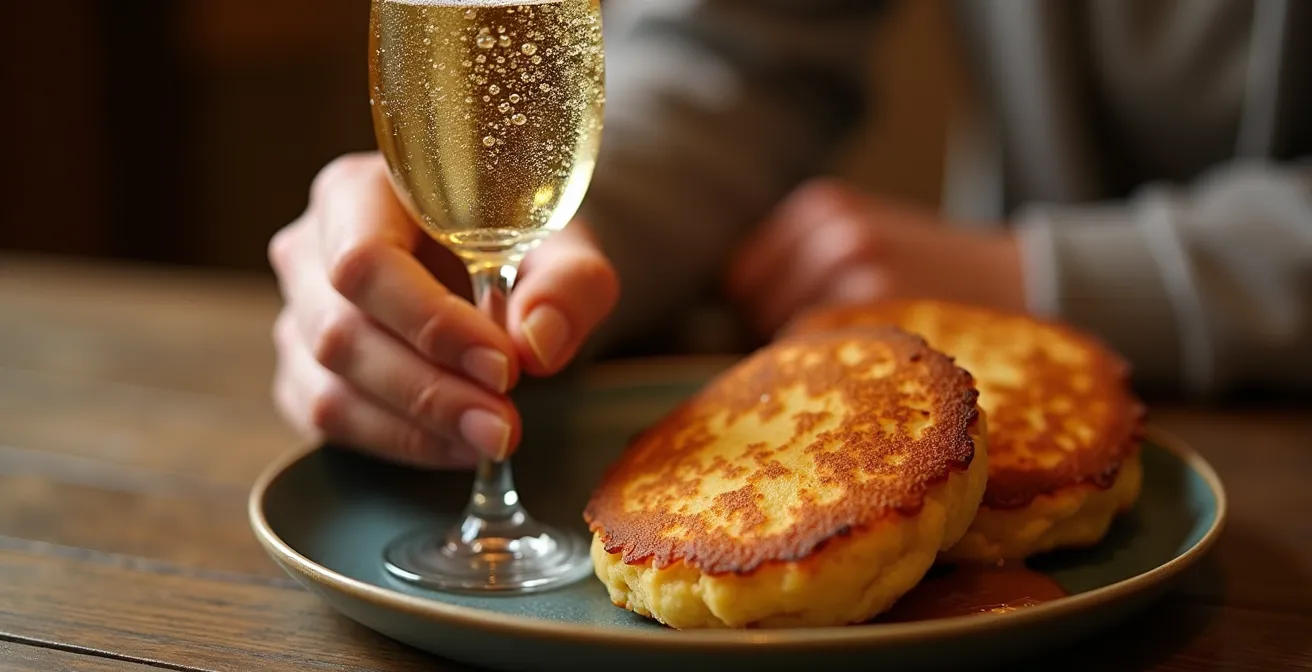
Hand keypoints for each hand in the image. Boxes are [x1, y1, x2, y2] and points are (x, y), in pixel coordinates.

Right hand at [269, 153, 618, 468]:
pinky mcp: (301, 374)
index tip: (502, 366)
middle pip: (342, 332)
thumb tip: (537, 343)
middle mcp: (311, 249)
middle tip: (503, 426)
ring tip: (491, 438)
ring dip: (416, 428)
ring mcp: (297, 316)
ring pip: (329, 388)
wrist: (508, 267)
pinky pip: (329, 423)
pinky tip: (458, 445)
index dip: (429, 322)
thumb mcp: (567, 249)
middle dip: (430, 391)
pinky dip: (398, 444)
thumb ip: (568, 285)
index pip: (365, 260)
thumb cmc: (527, 244)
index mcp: (360, 191)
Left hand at [726, 178, 1024, 337]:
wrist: (1019, 279)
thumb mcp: (866, 233)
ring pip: (782, 330)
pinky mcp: (880, 302)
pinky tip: (858, 365)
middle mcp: (834, 227)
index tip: (784, 333)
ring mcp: (857, 264)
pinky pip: (820, 347)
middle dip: (772, 334)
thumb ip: (803, 259)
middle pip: (753, 306)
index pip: (741, 276)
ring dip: (797, 355)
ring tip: (846, 356)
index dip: (754, 314)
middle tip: (820, 351)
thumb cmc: (929, 271)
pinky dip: (826, 364)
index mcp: (823, 204)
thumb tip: (730, 308)